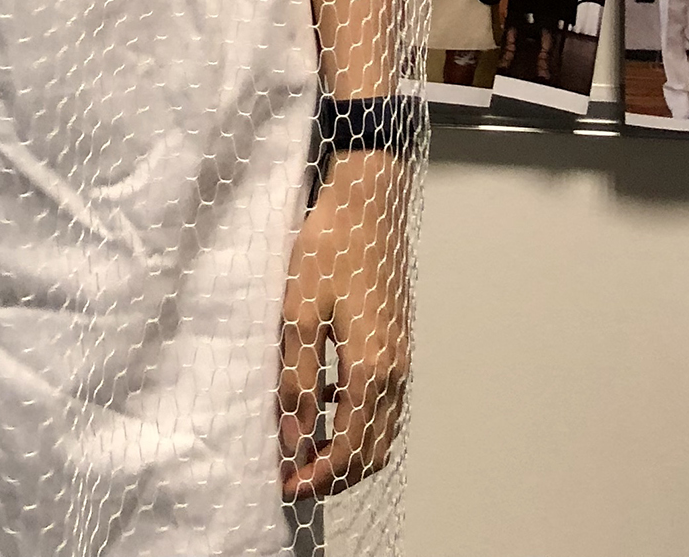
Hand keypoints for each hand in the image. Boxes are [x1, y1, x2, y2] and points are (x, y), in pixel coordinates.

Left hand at [281, 156, 408, 500]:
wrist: (368, 203)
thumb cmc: (328, 249)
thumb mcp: (298, 311)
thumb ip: (297, 379)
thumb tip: (293, 437)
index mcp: (371, 369)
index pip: (349, 449)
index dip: (318, 476)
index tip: (286, 486)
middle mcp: (395, 373)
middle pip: (372, 451)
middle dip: (335, 474)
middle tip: (294, 477)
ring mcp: (402, 359)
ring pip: (382, 432)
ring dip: (348, 451)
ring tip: (305, 448)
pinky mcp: (399, 344)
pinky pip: (384, 405)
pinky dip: (358, 422)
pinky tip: (325, 402)